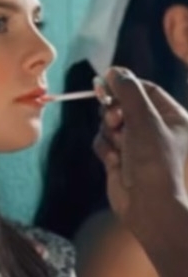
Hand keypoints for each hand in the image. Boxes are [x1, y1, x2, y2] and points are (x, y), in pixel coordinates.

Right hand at [93, 67, 187, 233]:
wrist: (148, 205)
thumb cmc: (153, 159)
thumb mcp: (143, 118)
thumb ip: (127, 90)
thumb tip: (113, 71)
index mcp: (173, 117)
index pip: (146, 89)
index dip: (125, 86)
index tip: (105, 82)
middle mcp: (156, 129)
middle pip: (123, 104)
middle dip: (113, 112)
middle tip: (114, 120)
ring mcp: (137, 144)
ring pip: (109, 122)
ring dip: (108, 132)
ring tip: (118, 146)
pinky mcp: (120, 157)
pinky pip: (103, 140)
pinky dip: (105, 148)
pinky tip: (113, 160)